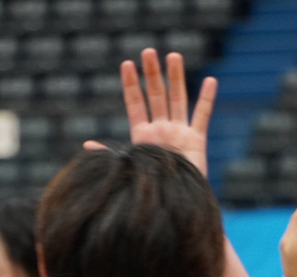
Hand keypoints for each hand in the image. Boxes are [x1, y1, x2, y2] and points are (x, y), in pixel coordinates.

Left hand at [84, 48, 216, 176]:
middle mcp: (161, 130)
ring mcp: (179, 133)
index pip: (135, 103)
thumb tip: (86, 145)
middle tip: (148, 51)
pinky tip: (209, 80)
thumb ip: (109, 154)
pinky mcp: (197, 141)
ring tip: (173, 55)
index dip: (131, 84)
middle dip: (152, 73)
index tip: (126, 64)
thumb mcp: (127, 167)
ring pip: (178, 99)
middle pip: (156, 95)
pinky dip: (206, 98)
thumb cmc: (147, 188)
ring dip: (176, 77)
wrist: (171, 205)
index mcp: (142, 136)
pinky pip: (202, 115)